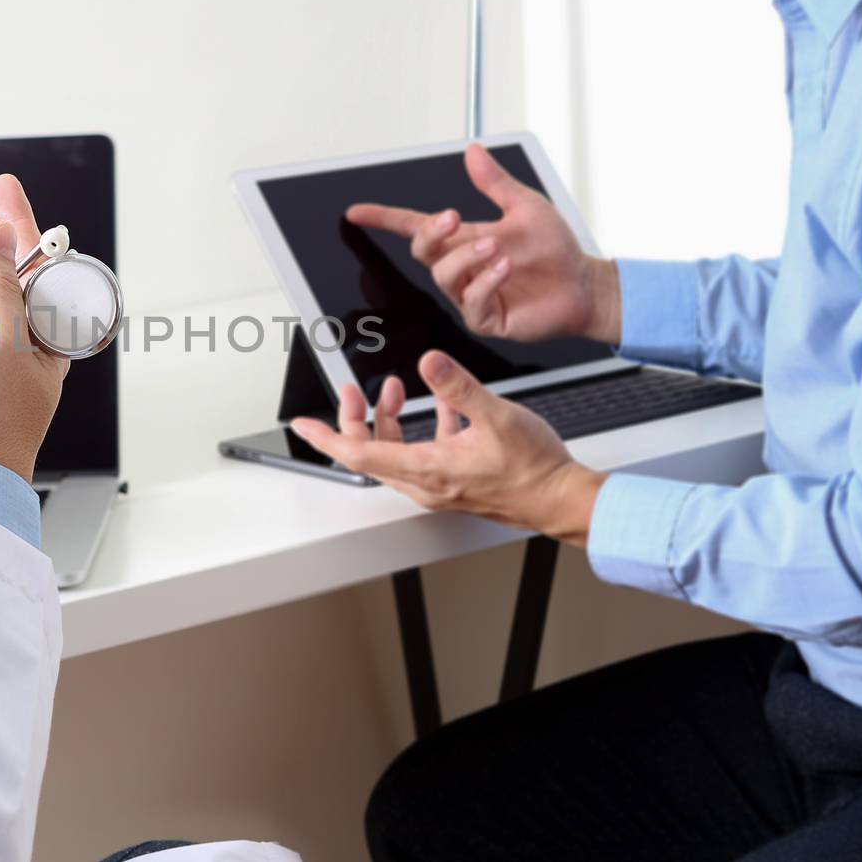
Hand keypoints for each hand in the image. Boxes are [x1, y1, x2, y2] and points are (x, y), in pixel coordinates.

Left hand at [289, 351, 605, 544]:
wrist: (561, 499)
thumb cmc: (534, 469)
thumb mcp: (496, 416)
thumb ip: (458, 387)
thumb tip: (428, 362)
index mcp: (427, 469)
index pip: (358, 454)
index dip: (326, 437)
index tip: (301, 425)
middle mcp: (427, 482)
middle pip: (370, 452)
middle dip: (355, 418)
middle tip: (353, 389)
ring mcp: (440, 484)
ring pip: (394, 452)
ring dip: (387, 419)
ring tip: (394, 387)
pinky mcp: (455, 481)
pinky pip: (423, 452)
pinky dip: (421, 425)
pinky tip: (441, 402)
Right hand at [345, 143, 621, 344]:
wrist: (583, 285)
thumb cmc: (554, 250)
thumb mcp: (526, 206)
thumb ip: (496, 183)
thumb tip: (474, 151)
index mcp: (463, 239)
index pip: (414, 228)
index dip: (384, 220)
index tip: (357, 212)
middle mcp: (461, 266)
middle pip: (421, 251)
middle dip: (431, 233)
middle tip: (453, 218)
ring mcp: (470, 294)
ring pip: (443, 276)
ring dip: (465, 257)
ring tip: (495, 247)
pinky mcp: (486, 318)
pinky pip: (470, 302)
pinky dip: (485, 281)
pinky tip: (505, 268)